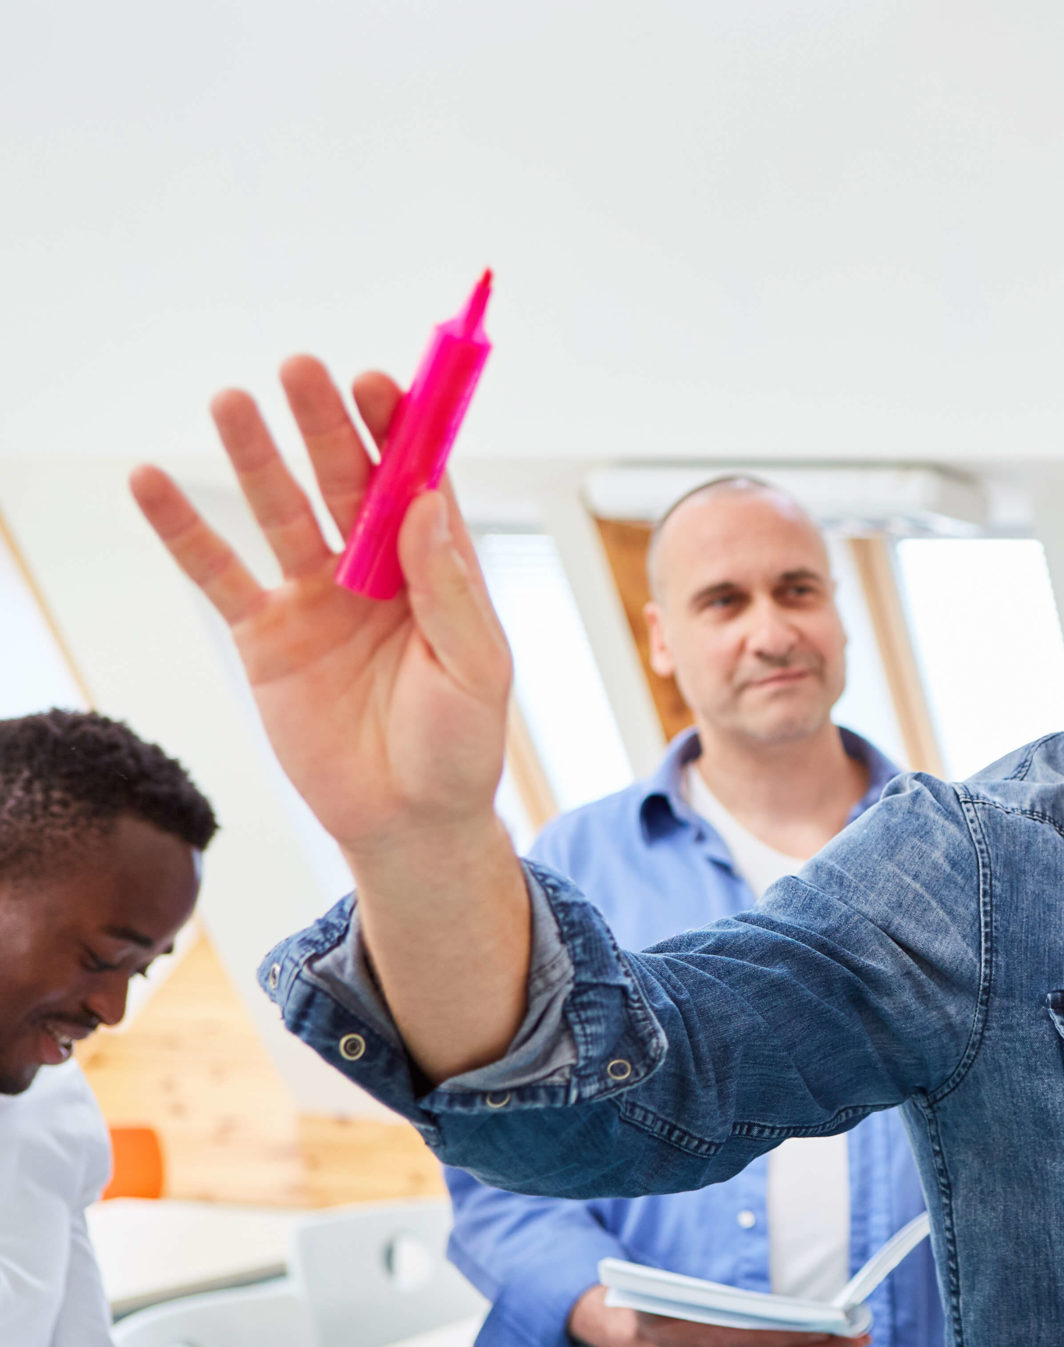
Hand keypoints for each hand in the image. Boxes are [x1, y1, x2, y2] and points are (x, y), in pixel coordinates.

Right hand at [131, 359, 512, 859]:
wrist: (407, 821)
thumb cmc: (460, 746)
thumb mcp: (476, 669)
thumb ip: (449, 590)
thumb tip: (424, 504)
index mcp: (438, 571)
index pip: (416, 484)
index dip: (399, 433)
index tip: (382, 384)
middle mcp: (376, 572)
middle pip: (345, 481)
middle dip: (325, 425)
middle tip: (303, 370)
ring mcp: (317, 598)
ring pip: (280, 511)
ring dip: (255, 457)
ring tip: (230, 400)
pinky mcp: (266, 636)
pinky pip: (218, 574)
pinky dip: (183, 530)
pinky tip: (151, 481)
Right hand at [567, 1286, 869, 1346]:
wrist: (636, 1344)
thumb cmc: (649, 1309)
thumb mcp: (654, 1298)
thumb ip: (670, 1297)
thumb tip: (682, 1293)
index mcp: (710, 1343)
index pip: (765, 1340)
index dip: (800, 1334)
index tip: (829, 1326)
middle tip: (862, 1336)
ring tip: (857, 1341)